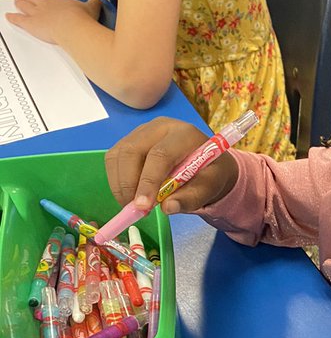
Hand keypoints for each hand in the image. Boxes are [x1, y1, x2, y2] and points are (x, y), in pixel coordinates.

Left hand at [6, 0, 102, 43]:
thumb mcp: (92, 9)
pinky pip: (19, 20)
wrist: (73, 27)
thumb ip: (93, 4)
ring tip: (17, 2)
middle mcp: (46, 4)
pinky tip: (9, 17)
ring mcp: (38, 13)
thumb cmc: (82, 19)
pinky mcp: (31, 24)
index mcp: (60, 0)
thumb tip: (97, 0)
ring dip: (21, 4)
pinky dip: (13, 18)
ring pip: (26, 7)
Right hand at [105, 117, 238, 214]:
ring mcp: (142, 131)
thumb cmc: (209, 174)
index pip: (160, 154)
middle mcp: (159, 127)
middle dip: (129, 184)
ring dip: (120, 184)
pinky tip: (128, 195)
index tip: (143, 206)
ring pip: (118, 155)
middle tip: (136, 210)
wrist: (206, 163)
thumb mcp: (210, 187)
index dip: (148, 181)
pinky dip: (116, 180)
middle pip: (132, 151)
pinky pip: (114, 158)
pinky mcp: (130, 140)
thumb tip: (167, 208)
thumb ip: (192, 198)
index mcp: (183, 134)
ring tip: (133, 206)